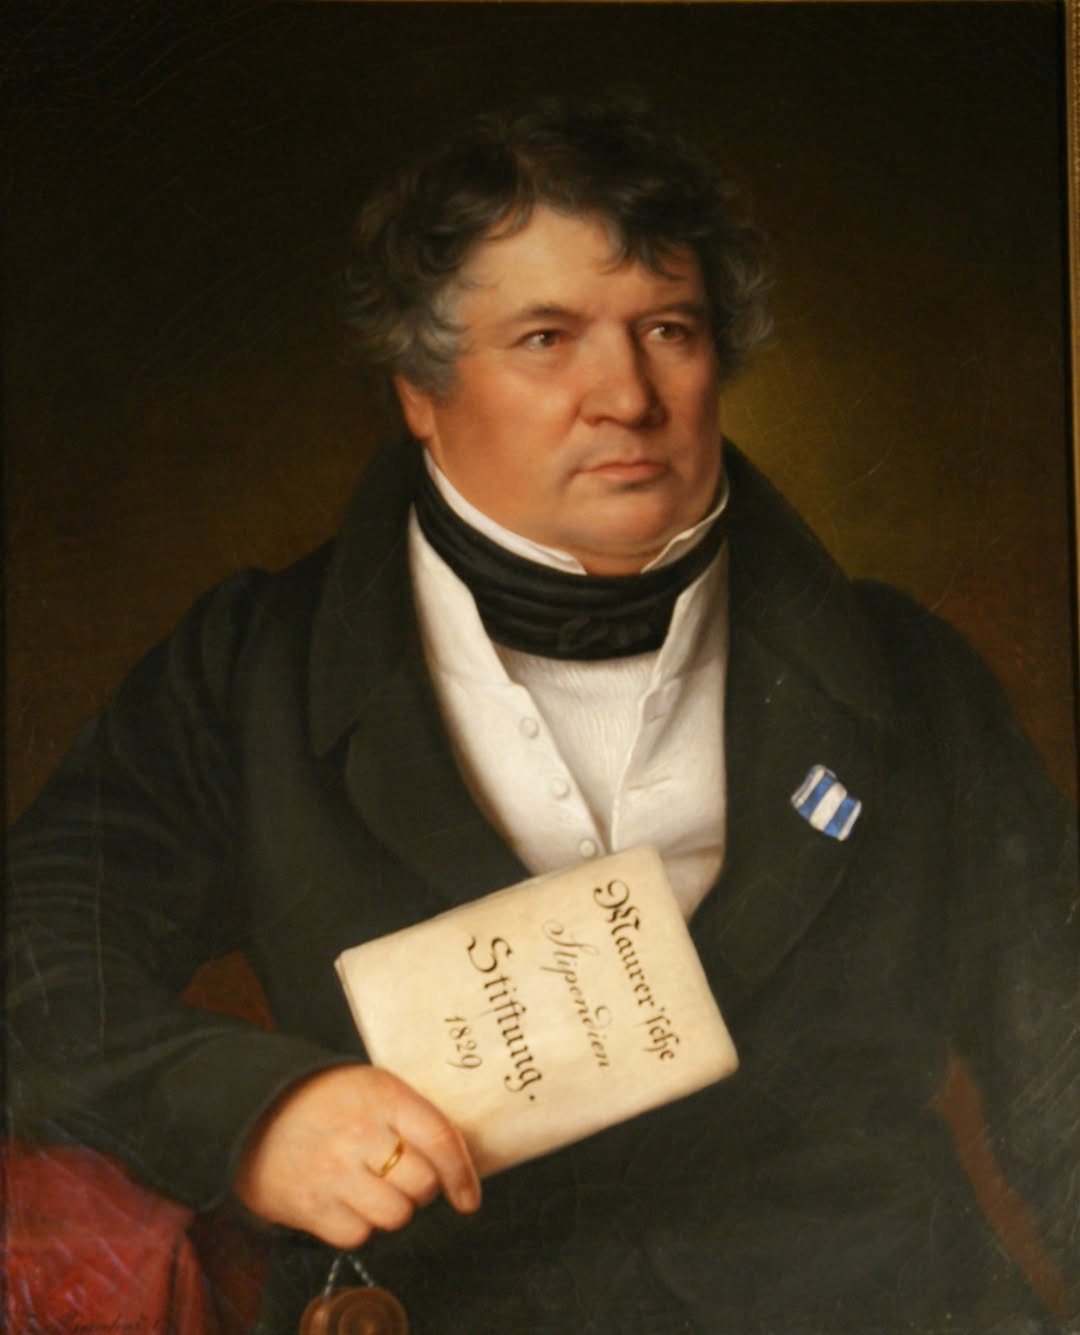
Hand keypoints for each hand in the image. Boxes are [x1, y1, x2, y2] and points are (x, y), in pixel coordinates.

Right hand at [233, 1065, 480, 1248]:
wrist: (252, 1111)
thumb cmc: (324, 1099)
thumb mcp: (371, 1086)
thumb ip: (411, 1115)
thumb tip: (457, 1161)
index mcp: (382, 1096)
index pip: (439, 1138)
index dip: (461, 1173)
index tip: (469, 1198)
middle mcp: (359, 1133)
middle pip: (422, 1184)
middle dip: (421, 1188)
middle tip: (403, 1177)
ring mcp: (333, 1171)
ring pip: (395, 1215)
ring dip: (392, 1208)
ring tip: (373, 1188)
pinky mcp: (310, 1206)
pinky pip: (359, 1235)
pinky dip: (359, 1226)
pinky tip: (346, 1201)